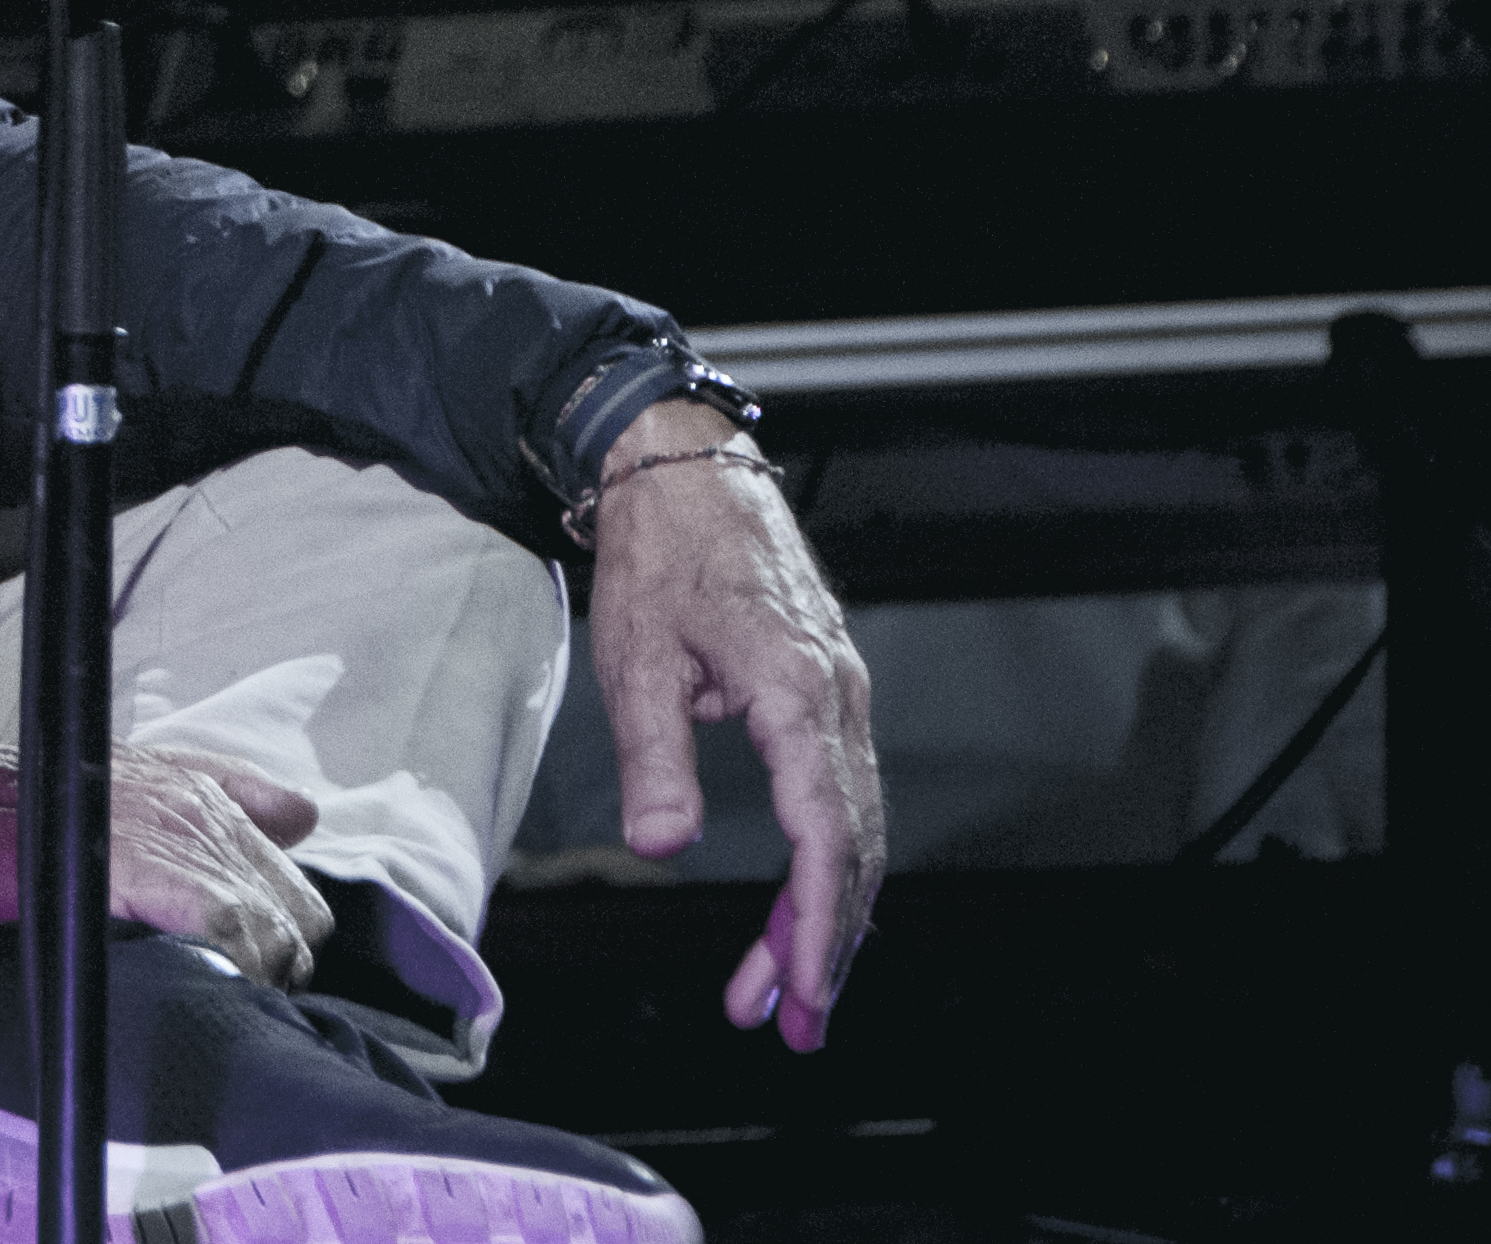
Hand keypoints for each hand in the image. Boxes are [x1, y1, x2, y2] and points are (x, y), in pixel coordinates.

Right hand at [0, 709, 333, 987]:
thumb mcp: (86, 796)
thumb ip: (163, 818)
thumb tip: (231, 845)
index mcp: (183, 775)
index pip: (293, 821)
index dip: (277, 895)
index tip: (242, 937)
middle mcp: (192, 796)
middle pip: (300, 898)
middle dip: (276, 951)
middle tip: (218, 984)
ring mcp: (170, 831)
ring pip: (276, 926)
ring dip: (254, 974)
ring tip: (201, 998)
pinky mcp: (138, 871)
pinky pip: (229, 930)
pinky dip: (227, 968)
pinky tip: (189, 987)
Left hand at [587, 399, 885, 1050]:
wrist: (680, 468)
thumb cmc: (657, 551)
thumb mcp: (635, 655)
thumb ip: (655, 755)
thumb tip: (666, 845)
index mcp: (796, 689)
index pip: (827, 831)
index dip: (819, 922)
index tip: (803, 991)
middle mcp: (836, 695)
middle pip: (855, 843)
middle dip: (827, 941)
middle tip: (791, 1023)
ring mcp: (839, 690)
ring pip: (853, 823)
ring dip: (826, 909)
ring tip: (785, 988)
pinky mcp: (824, 687)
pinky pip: (839, 790)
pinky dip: (824, 856)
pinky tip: (799, 904)